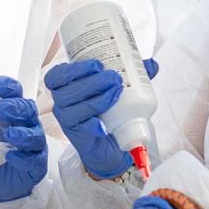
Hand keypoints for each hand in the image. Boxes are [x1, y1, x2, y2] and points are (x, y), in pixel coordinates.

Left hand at [0, 77, 46, 202]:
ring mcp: (32, 145)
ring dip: (23, 132)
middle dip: (15, 107)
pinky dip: (24, 157)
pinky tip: (12, 157)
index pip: (13, 92)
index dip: (6, 86)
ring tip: (9, 136)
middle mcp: (23, 125)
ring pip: (35, 133)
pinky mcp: (35, 165)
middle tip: (1, 110)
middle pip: (27, 108)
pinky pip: (35, 158)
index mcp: (8, 114)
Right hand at [43, 57, 157, 178]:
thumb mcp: (123, 92)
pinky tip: (103, 124)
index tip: (97, 64)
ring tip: (116, 92)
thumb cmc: (112, 114)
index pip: (57, 75)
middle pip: (64, 90)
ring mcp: (69, 121)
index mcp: (69, 88)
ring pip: (71, 107)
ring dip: (95, 98)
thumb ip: (135, 76)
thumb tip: (151, 63)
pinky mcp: (78, 137)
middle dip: (91, 81)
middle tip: (114, 77)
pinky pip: (80, 127)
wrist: (115, 146)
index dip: (73, 69)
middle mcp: (63, 104)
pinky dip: (92, 123)